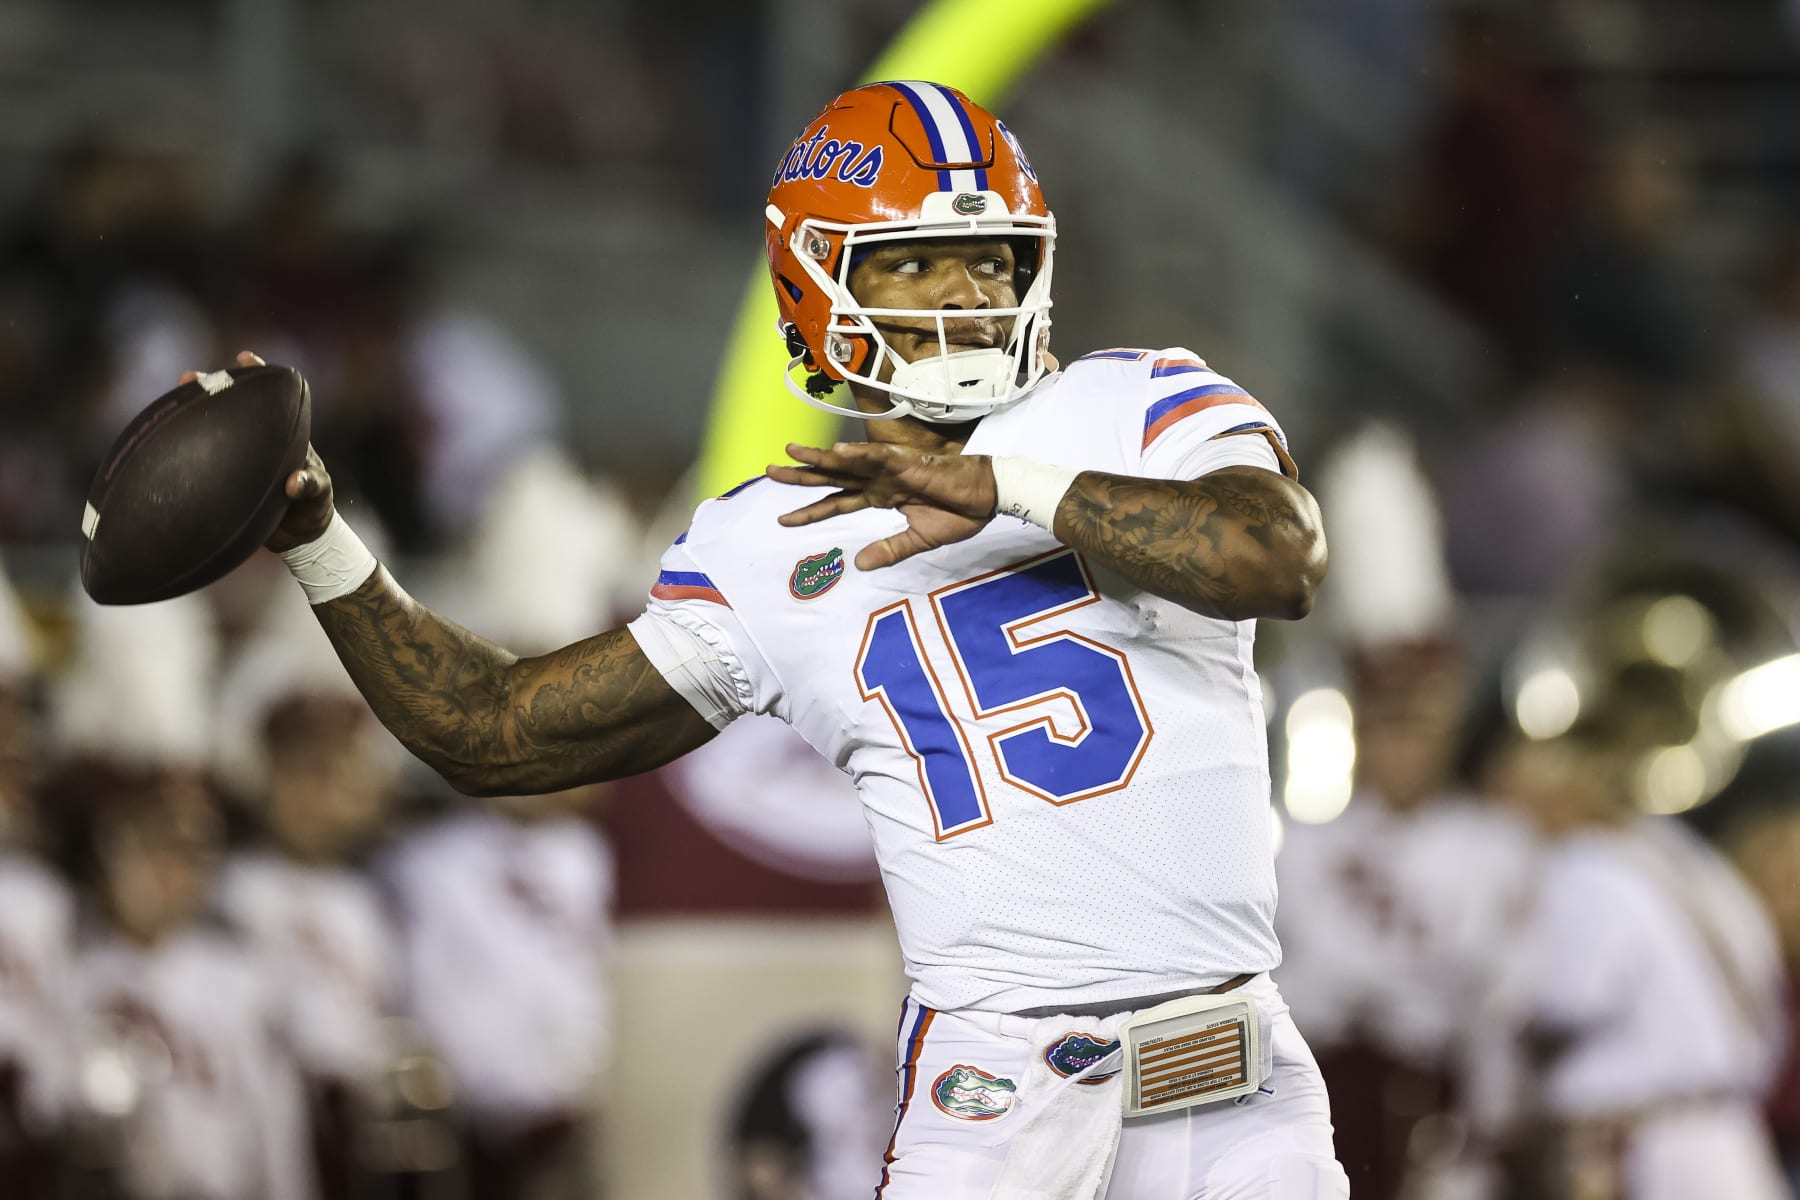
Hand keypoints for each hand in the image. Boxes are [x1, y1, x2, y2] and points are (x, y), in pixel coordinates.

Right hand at [178, 350, 335, 551]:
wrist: (299, 538)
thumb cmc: (314, 508)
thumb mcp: (320, 494)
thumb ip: (311, 485)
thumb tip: (293, 482)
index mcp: (283, 437)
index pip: (270, 400)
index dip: (258, 375)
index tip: (245, 356)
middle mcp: (258, 443)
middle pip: (233, 409)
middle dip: (212, 390)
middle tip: (190, 377)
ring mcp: (239, 460)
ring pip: (213, 433)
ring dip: (193, 417)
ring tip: (171, 403)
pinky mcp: (226, 481)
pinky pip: (204, 465)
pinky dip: (186, 454)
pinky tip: (164, 444)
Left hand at [766, 441, 997, 568]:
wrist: (987, 498)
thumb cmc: (959, 514)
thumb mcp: (918, 540)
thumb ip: (889, 550)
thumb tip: (860, 565)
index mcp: (881, 496)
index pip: (838, 503)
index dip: (811, 511)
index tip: (784, 519)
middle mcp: (879, 480)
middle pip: (833, 477)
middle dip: (802, 475)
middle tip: (770, 470)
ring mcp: (890, 469)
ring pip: (847, 462)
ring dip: (819, 457)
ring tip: (791, 452)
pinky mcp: (906, 463)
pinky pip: (877, 457)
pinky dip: (857, 455)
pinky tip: (836, 454)